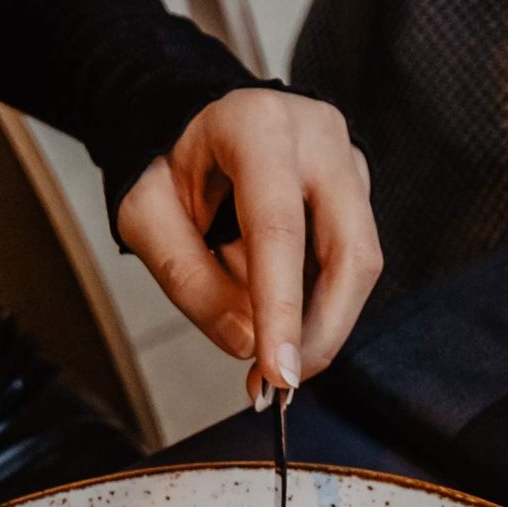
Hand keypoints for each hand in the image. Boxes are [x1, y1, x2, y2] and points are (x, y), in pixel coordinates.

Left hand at [117, 86, 382, 402]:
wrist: (195, 127)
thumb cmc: (169, 167)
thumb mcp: (146, 216)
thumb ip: (187, 278)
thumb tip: (247, 343)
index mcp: (257, 125)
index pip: (279, 230)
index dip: (283, 309)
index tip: (279, 373)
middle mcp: (317, 136)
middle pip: (349, 252)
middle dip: (320, 331)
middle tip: (282, 381)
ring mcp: (347, 162)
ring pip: (361, 264)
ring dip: (321, 323)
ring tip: (275, 350)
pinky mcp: (359, 190)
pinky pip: (352, 263)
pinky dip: (320, 305)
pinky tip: (285, 315)